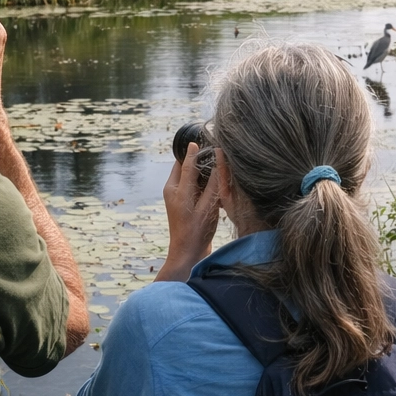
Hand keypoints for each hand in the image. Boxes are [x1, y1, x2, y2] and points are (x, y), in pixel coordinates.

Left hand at [157, 144, 220, 281]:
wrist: (188, 256)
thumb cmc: (196, 232)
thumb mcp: (207, 205)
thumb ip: (213, 181)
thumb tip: (219, 157)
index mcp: (175, 188)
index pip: (186, 160)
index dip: (197, 150)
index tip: (208, 138)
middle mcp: (174, 190)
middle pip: (189, 167)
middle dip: (204, 164)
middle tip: (220, 160)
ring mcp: (179, 199)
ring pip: (194, 178)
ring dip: (207, 177)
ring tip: (221, 178)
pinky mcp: (185, 206)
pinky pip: (196, 189)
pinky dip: (207, 189)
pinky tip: (219, 196)